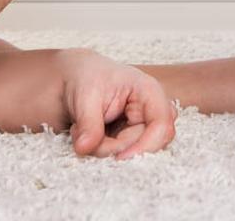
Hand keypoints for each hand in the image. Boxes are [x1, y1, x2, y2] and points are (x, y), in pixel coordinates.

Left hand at [56, 48, 175, 159]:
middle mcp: (151, 110)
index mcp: (149, 91)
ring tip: (83, 130)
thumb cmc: (86, 77)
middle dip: (114, 147)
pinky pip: (120, 154)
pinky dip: (102, 150)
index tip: (118, 157)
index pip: (161, 125)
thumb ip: (89, 124)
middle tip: (85, 136)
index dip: (144, 146)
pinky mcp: (130, 138)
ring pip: (131, 152)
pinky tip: (88, 135)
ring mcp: (142, 126)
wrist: (73, 79)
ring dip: (104, 148)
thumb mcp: (84, 96)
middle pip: (146, 144)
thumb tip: (84, 148)